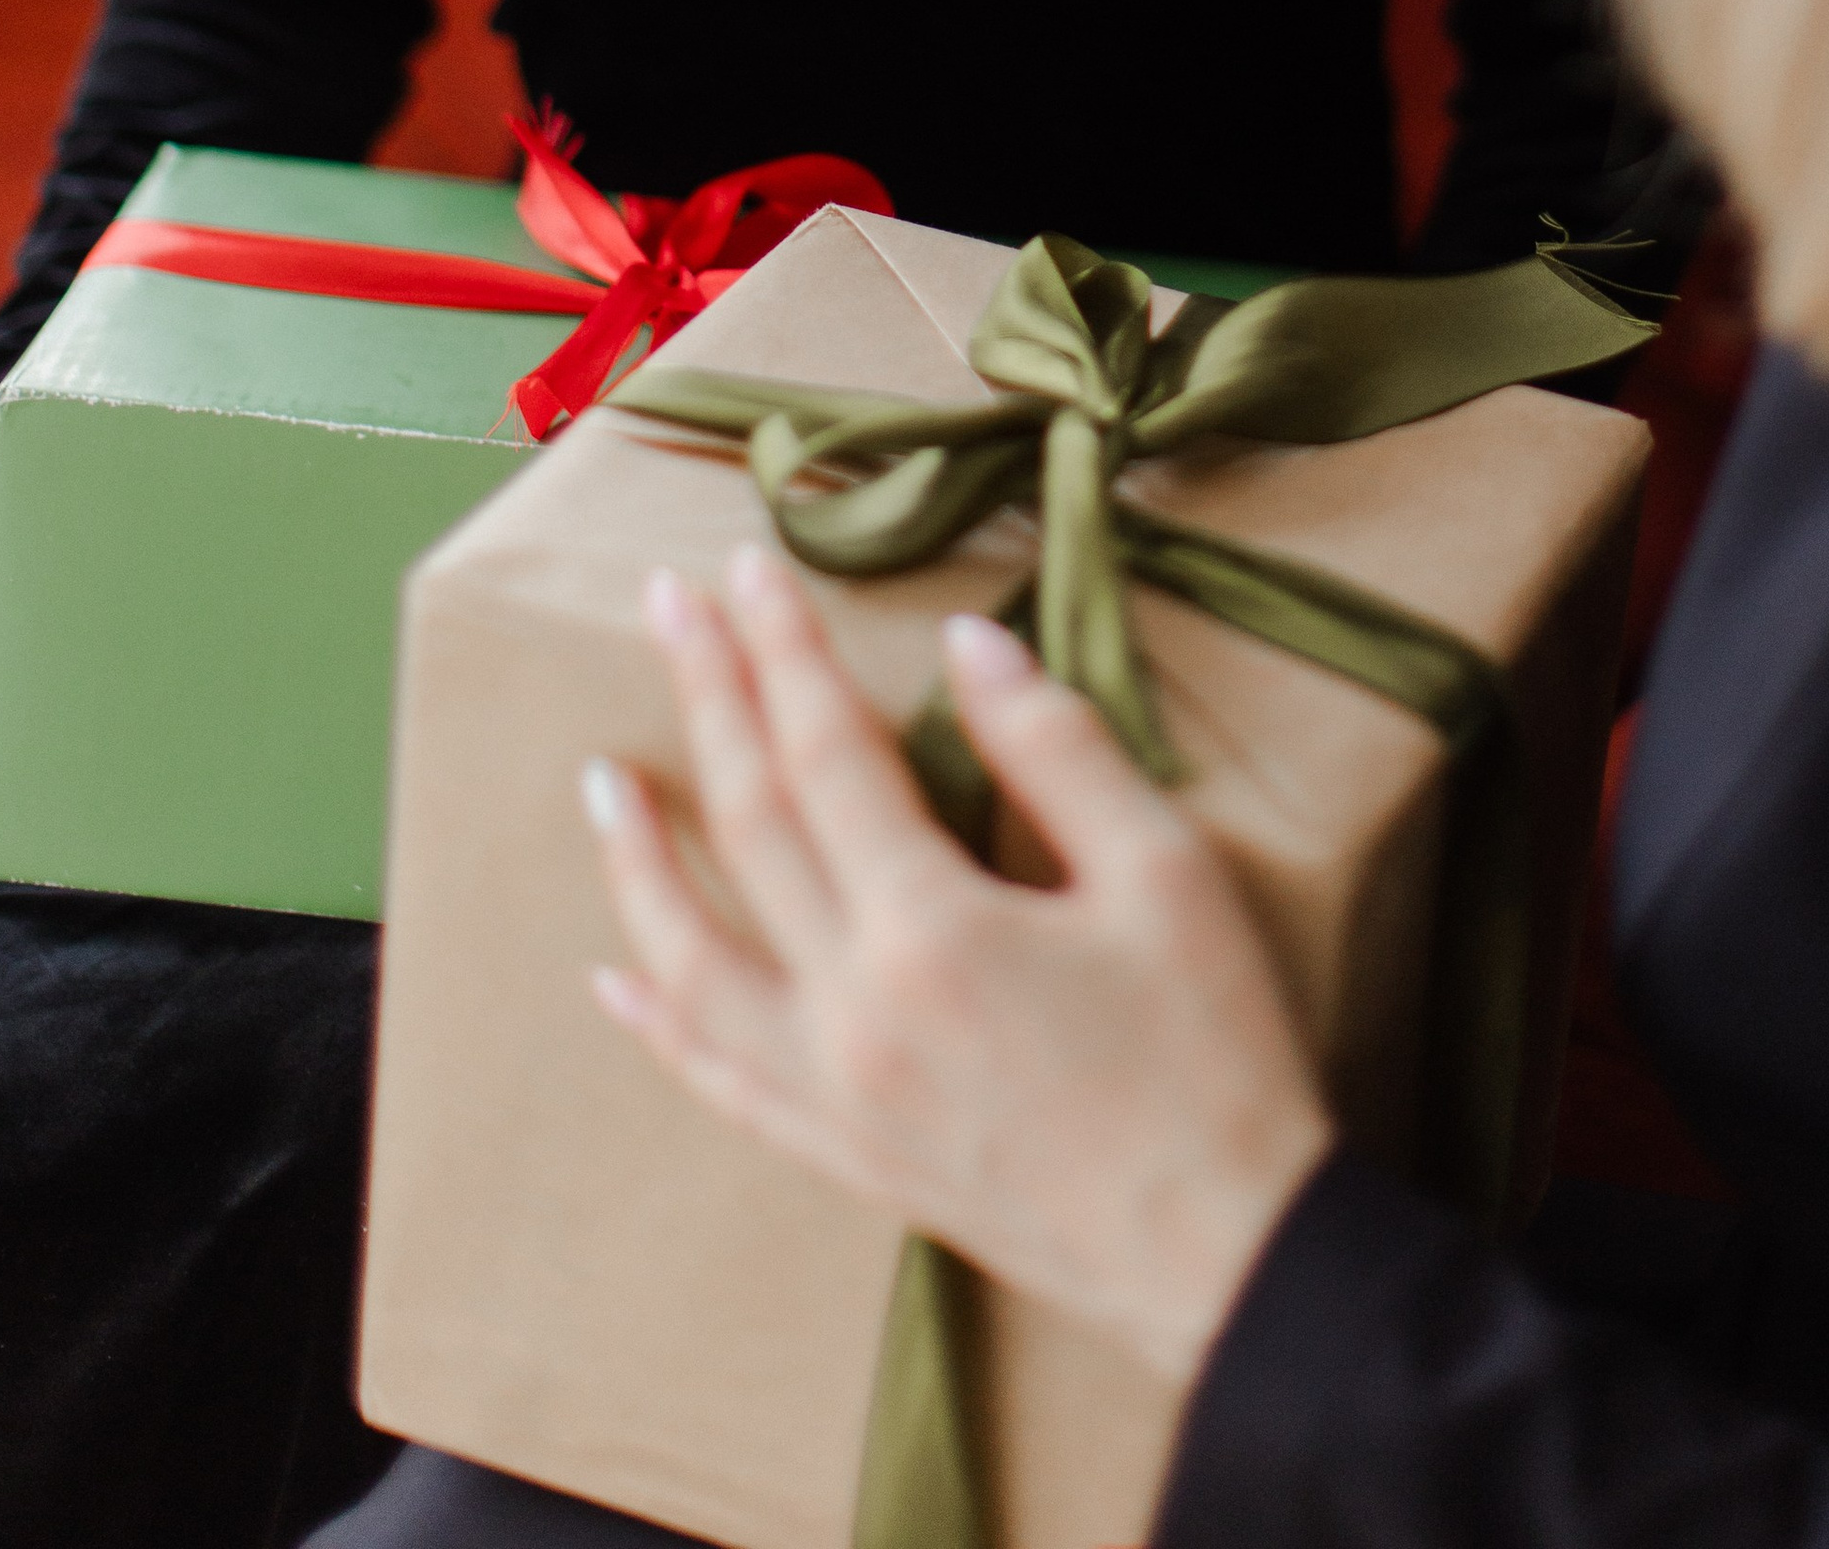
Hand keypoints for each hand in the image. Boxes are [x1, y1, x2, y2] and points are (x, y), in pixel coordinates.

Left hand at [583, 545, 1333, 1388]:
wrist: (1227, 1261)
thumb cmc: (1211, 1057)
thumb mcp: (1165, 873)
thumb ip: (1055, 748)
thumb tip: (966, 643)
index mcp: (933, 929)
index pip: (826, 752)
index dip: (784, 650)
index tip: (748, 568)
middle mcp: (852, 1011)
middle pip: (749, 826)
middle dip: (707, 701)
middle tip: (665, 605)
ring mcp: (834, 1094)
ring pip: (695, 959)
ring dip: (639, 861)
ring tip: (602, 779)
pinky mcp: (844, 1157)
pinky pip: (718, 1080)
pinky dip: (659, 1022)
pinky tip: (617, 979)